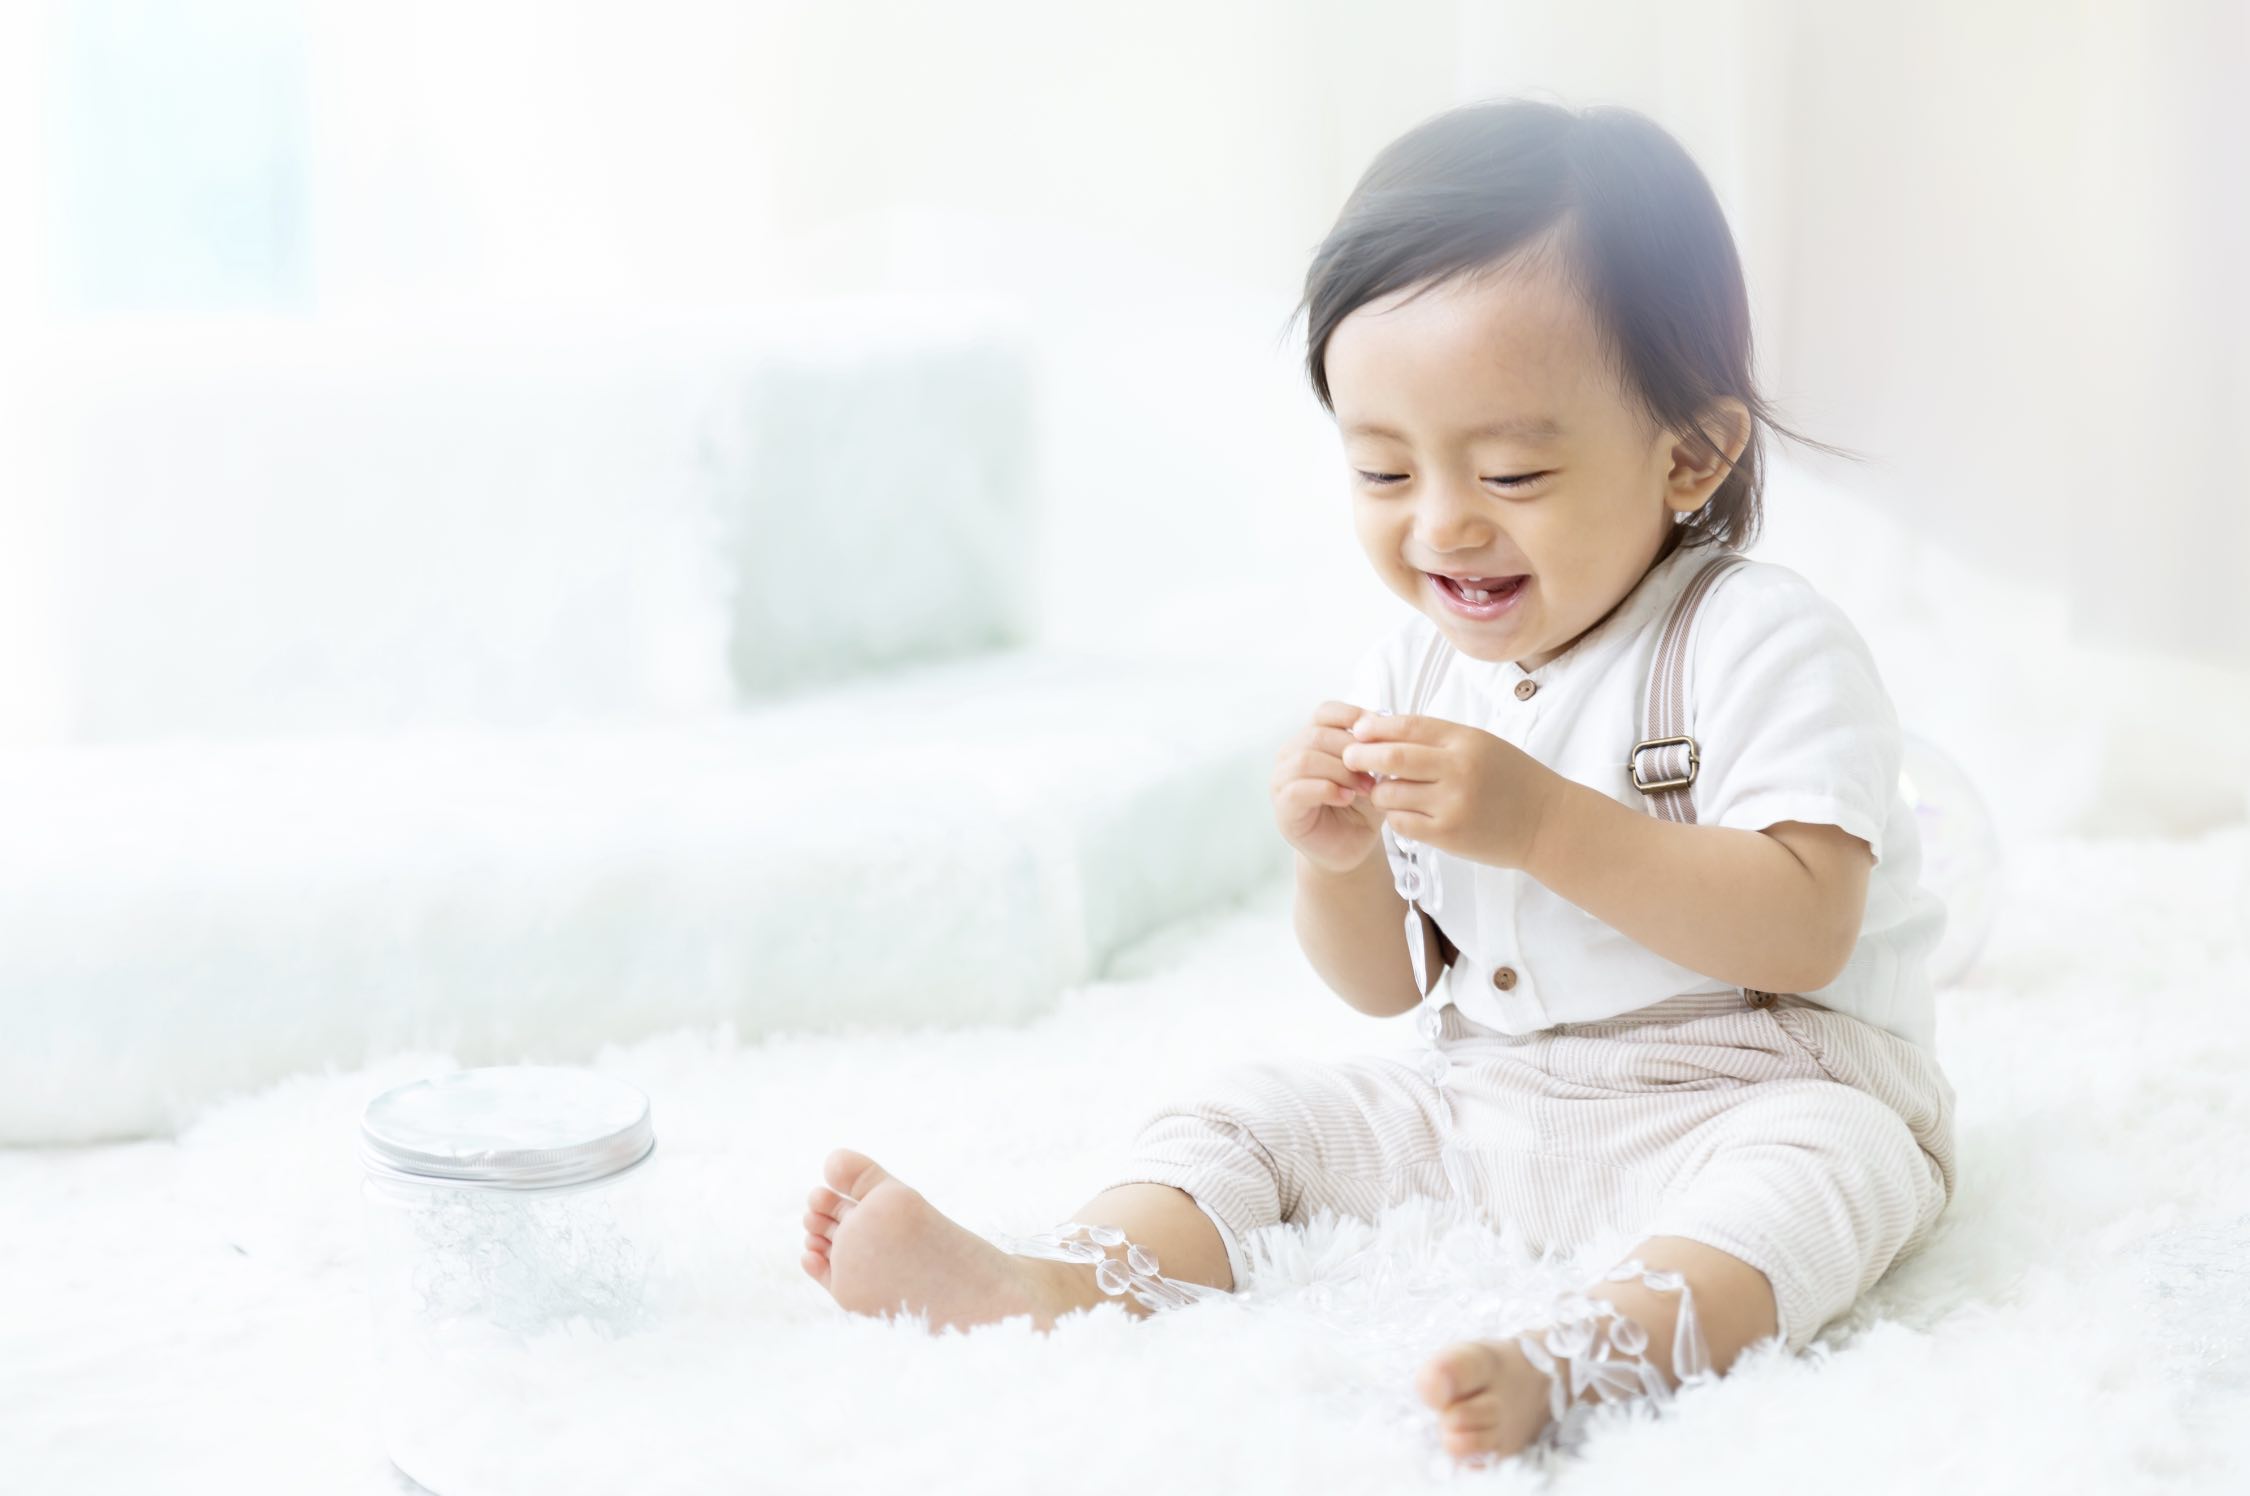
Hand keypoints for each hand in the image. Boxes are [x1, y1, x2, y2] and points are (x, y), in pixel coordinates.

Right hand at [1271, 700, 1385, 873]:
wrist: (1351, 847)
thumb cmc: (1361, 807)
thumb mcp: (1372, 772)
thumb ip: (1373, 750)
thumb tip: (1385, 725)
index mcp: (1312, 739)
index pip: (1325, 712)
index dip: (1351, 715)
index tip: (1378, 730)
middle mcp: (1291, 754)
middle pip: (1317, 734)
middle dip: (1352, 750)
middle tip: (1377, 771)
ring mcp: (1282, 781)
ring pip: (1305, 759)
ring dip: (1341, 772)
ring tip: (1366, 788)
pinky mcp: (1283, 808)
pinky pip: (1297, 790)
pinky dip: (1326, 790)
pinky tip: (1346, 798)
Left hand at [1339, 711, 1557, 870]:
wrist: (1546, 822)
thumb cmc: (1511, 779)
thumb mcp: (1481, 745)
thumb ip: (1438, 738)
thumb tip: (1385, 729)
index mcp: (1466, 741)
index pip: (1409, 726)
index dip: (1376, 726)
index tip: (1358, 728)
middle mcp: (1458, 770)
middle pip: (1393, 757)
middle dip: (1362, 755)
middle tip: (1349, 757)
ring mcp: (1452, 804)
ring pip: (1391, 793)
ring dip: (1379, 790)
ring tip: (1383, 789)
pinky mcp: (1448, 835)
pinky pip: (1402, 822)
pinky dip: (1395, 815)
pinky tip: (1403, 811)